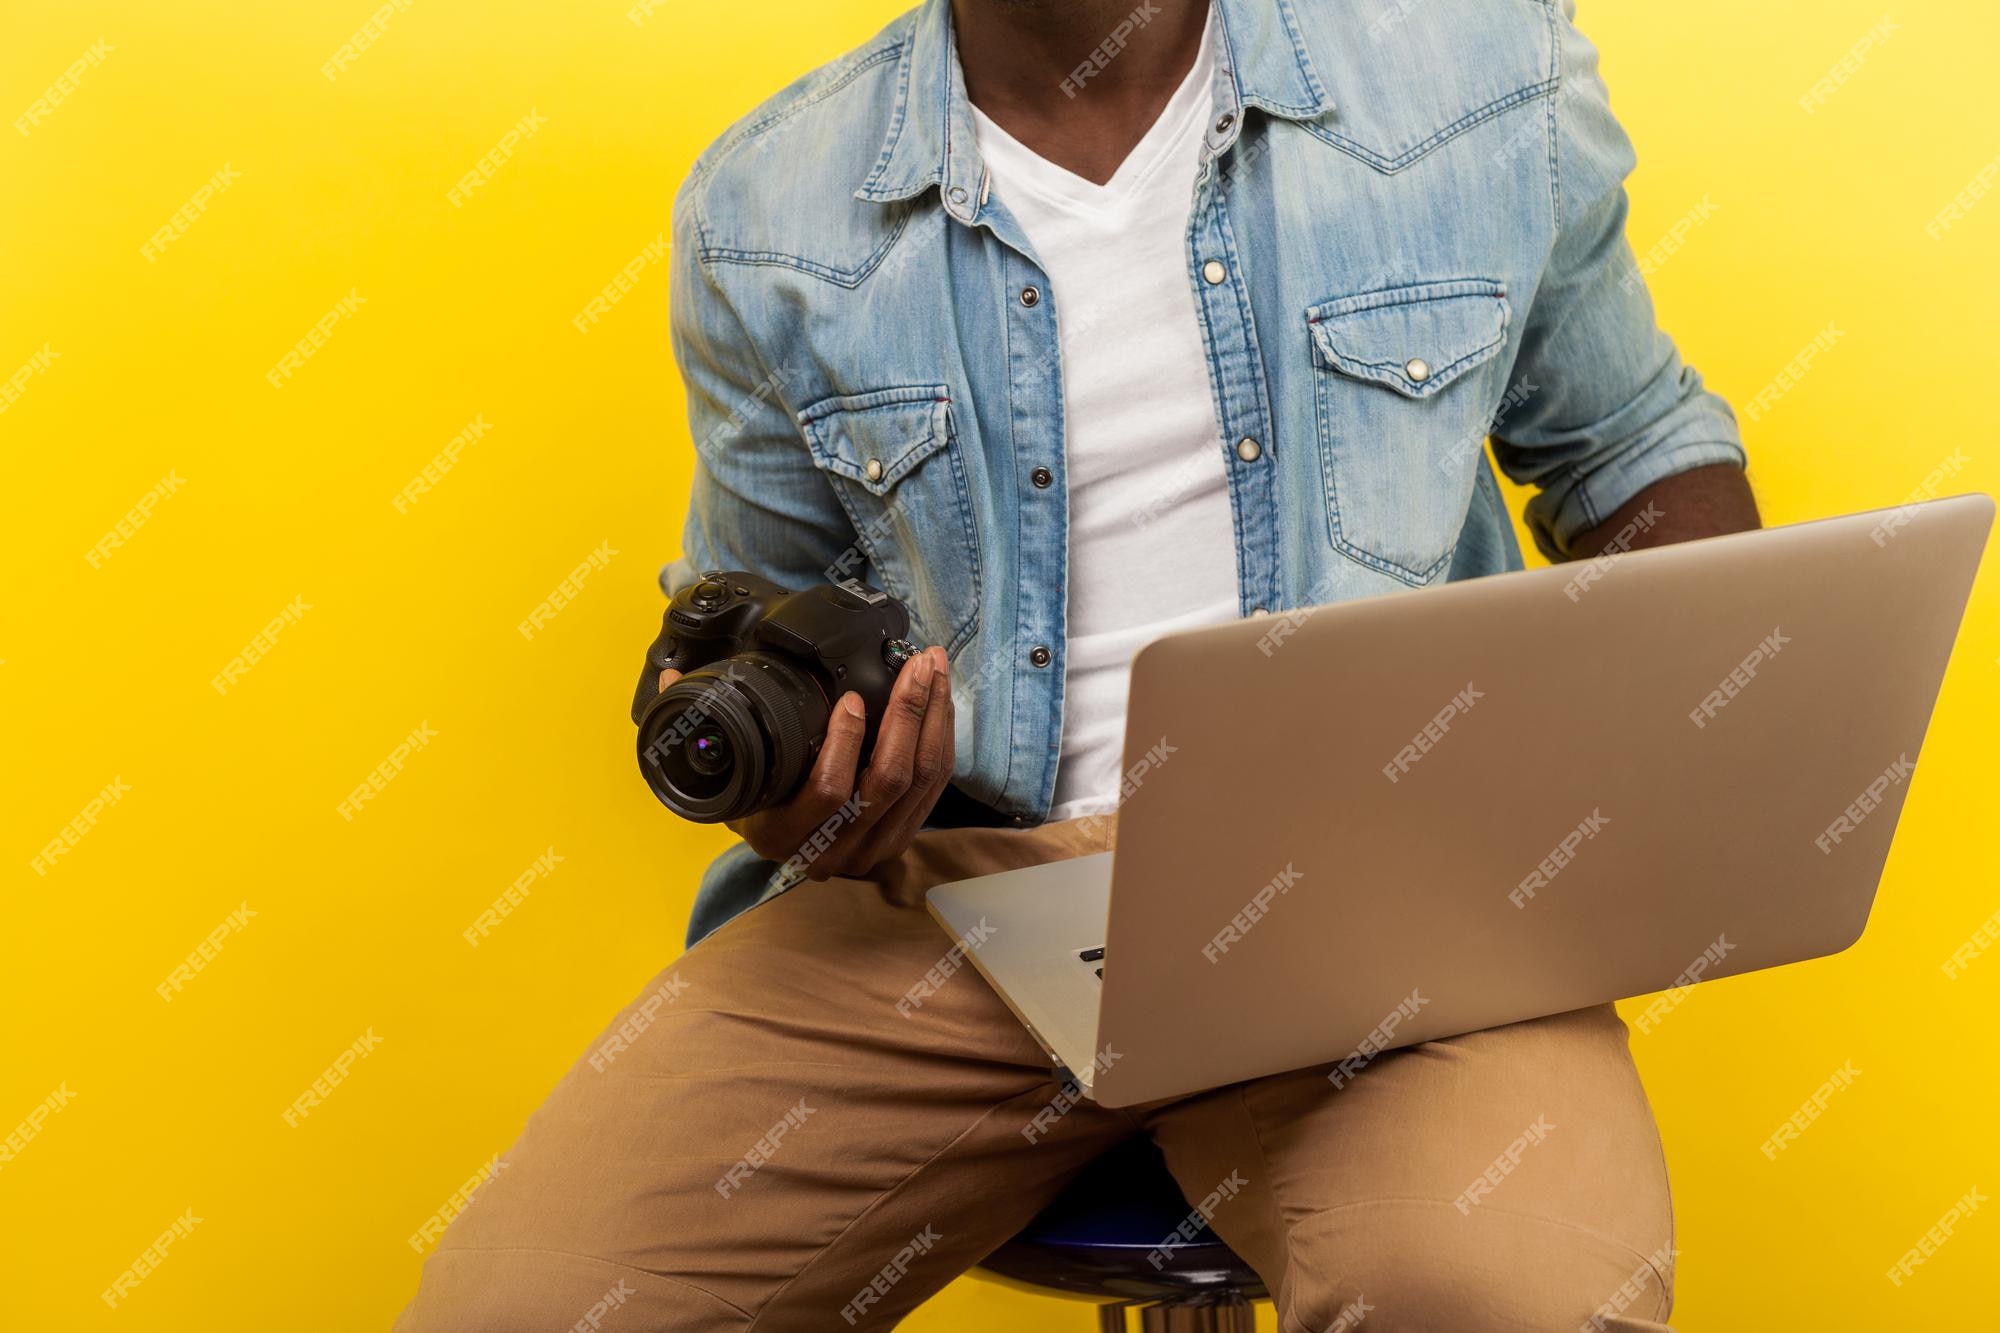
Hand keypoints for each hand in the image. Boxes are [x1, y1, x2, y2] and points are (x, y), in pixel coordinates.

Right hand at [656, 646, 953, 878]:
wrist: (772, 841)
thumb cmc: (747, 798)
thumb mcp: (721, 768)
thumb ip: (696, 723)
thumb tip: (674, 675)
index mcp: (780, 837)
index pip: (827, 793)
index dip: (845, 743)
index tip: (849, 697)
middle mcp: (830, 853)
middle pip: (887, 781)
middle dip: (909, 713)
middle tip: (916, 661)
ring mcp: (870, 851)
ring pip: (920, 781)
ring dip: (933, 718)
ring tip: (933, 667)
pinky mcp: (901, 838)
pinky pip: (932, 787)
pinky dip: (941, 737)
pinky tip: (939, 698)